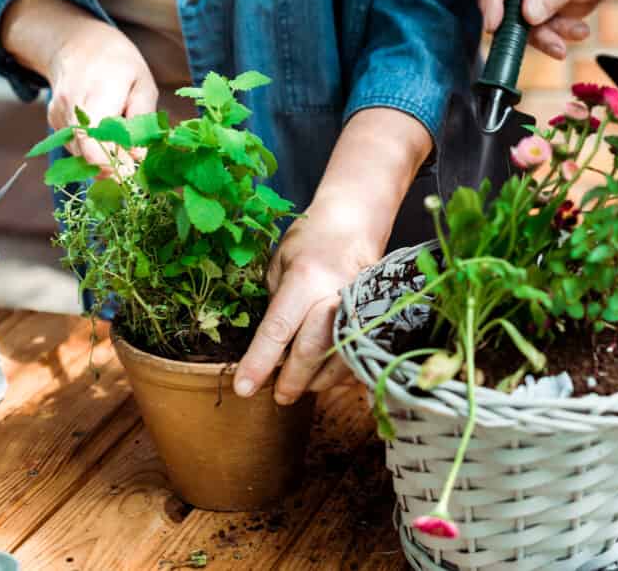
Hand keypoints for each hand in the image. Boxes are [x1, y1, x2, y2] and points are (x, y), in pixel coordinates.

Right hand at [47, 22, 156, 172]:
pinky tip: (104, 135)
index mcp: (99, 91)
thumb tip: (138, 156)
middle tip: (131, 167)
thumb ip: (142, 121)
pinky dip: (92, 148)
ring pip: (80, 152)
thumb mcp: (143, 86)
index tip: (130, 171)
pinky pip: (75, 145)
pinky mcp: (54, 121)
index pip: (94, 138)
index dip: (111, 163)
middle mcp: (72, 103)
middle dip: (110, 166)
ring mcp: (59, 113)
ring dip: (102, 158)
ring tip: (121, 146)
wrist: (79, 44)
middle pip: (86, 151)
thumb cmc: (120, 65)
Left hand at [232, 213, 374, 403]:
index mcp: (304, 278)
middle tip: (278, 397)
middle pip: (312, 350)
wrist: (356, 222)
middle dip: (292, 380)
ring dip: (317, 379)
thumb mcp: (279, 263)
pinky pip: (357, 352)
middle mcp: (333, 294)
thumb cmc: (312, 239)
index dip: (259, 362)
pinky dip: (339, 369)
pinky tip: (324, 372)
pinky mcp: (373, 315)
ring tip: (300, 385)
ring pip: (338, 358)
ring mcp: (358, 306)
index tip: (244, 388)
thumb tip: (270, 344)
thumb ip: (275, 303)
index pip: (278, 329)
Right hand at [479, 0, 617, 59]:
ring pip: (511, 18)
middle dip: (524, 24)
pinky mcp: (517, 2)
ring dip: (544, 32)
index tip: (493, 25)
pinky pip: (523, 27)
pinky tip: (574, 30)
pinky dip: (548, 35)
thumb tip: (527, 15)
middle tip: (553, 41)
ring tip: (576, 30)